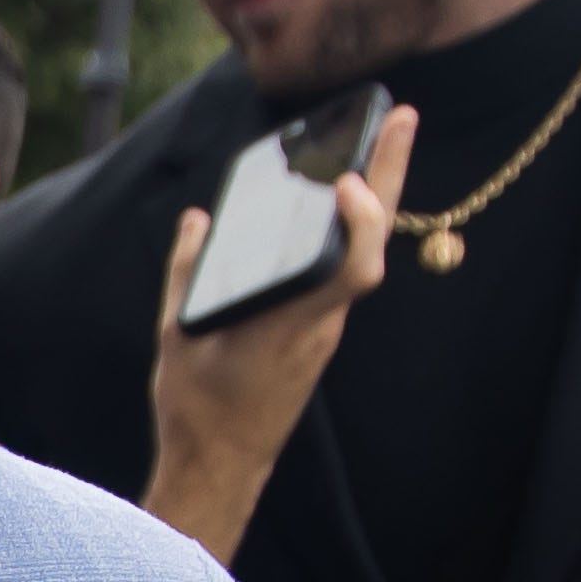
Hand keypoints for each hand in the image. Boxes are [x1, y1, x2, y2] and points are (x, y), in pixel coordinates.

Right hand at [137, 101, 410, 567]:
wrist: (222, 464)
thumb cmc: (199, 406)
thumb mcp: (179, 333)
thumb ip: (188, 271)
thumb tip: (197, 220)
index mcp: (293, 322)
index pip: (352, 267)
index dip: (361, 220)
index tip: (349, 180)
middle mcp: (322, 320)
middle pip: (370, 240)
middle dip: (389, 173)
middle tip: (401, 117)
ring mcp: (325, 326)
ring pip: (359, 252)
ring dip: (370, 198)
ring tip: (371, 144)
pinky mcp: (317, 331)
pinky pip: (340, 269)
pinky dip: (344, 229)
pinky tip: (333, 202)